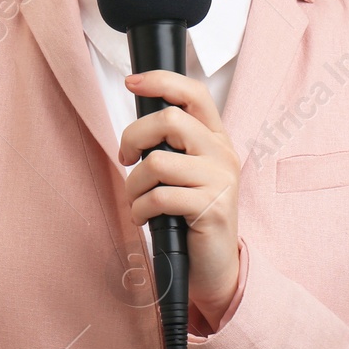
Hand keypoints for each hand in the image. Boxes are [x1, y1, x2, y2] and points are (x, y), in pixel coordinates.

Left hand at [118, 68, 240, 329]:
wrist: (215, 267)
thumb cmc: (190, 218)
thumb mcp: (184, 174)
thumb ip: (170, 147)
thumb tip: (136, 128)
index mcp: (216, 139)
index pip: (194, 94)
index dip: (161, 81)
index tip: (132, 82)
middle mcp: (223, 154)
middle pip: (169, 120)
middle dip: (133, 137)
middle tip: (125, 159)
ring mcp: (221, 181)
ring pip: (157, 162)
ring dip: (134, 184)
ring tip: (137, 200)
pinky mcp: (212, 209)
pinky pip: (160, 197)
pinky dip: (141, 208)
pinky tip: (145, 217)